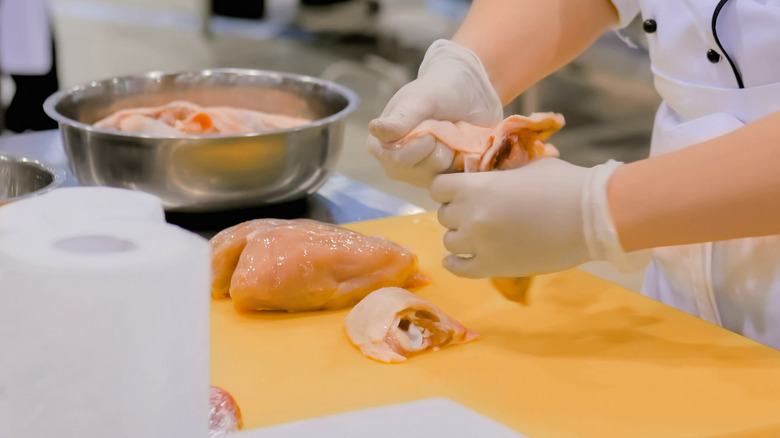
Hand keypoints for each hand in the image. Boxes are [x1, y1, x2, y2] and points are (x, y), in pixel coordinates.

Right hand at [367, 39, 502, 187]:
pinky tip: (458, 146)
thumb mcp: (421, 99)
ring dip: (453, 152)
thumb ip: (401, 117)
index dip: (424, 141)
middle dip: (440, 146)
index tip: (432, 121)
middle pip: (422, 172)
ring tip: (449, 135)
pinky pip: (456, 179)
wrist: (466, 94)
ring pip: (441, 176)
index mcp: (379, 146)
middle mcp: (394, 166)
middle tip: (442, 127)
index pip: (399, 160)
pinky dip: (462, 161)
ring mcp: (416, 177)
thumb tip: (375, 130)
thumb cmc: (439, 91)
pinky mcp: (438, 181)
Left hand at [429, 158, 648, 277]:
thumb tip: (484, 175)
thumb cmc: (564, 184)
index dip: (448, 188)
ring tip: (480, 234)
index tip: (461, 190)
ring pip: (449, 241)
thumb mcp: (523, 167)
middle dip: (458, 212)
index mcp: (476, 186)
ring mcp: (479, 244)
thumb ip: (496, 173)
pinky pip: (457, 268)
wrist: (592, 217)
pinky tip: (462, 257)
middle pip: (444, 215)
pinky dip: (456, 262)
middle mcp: (471, 215)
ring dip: (461, 236)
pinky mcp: (492, 267)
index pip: (438, 187)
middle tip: (479, 212)